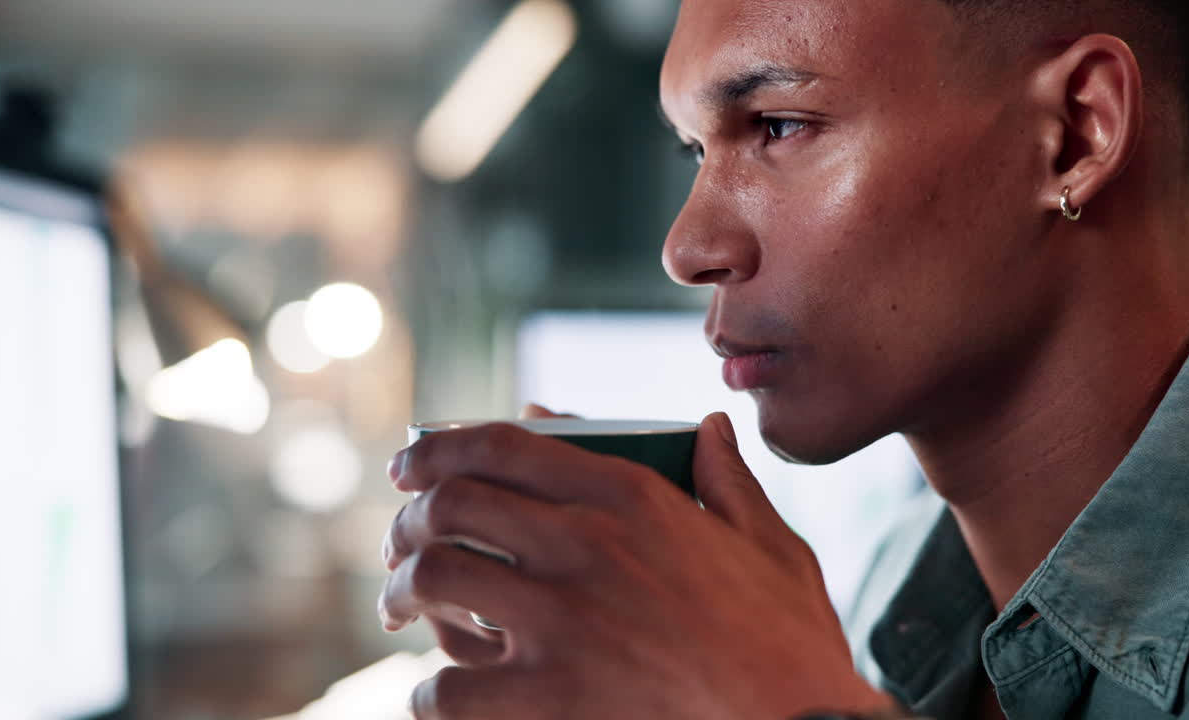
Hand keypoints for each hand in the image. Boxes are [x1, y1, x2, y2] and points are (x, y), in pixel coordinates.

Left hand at [379, 412, 891, 718]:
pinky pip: (445, 686)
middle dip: (406, 520)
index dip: (440, 445)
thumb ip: (729, 481)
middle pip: (450, 504)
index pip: (503, 445)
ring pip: (432, 579)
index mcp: (631, 497)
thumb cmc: (789, 645)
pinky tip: (441, 694)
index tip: (411, 461)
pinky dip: (430, 692)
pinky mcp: (546, 698)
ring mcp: (560, 621)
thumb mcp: (772, 545)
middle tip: (399, 545)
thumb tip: (712, 428)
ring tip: (399, 611)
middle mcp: (584, 545)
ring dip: (399, 593)